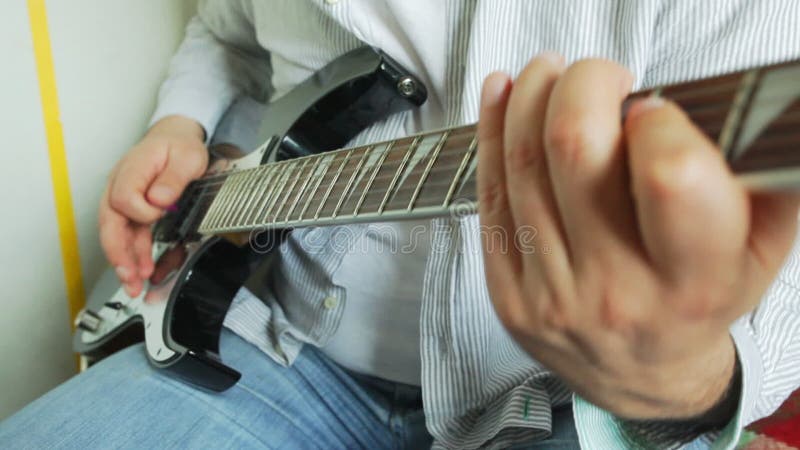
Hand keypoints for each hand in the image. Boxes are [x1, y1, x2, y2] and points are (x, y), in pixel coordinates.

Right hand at [99, 115, 207, 296]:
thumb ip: (174, 177)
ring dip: (125, 260)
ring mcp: (124, 198)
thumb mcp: (187, 156)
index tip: (159, 214)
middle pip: (110, 221)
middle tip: (129, 276)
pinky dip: (134, 254)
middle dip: (118, 252)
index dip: (140, 212)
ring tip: (133, 284)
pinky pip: (129, 234)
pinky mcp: (132, 209)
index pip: (123, 198)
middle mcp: (121, 184)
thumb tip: (160, 199)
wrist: (176, 138)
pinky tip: (141, 271)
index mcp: (132, 169)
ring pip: (117, 232)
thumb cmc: (179, 145)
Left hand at [476, 54, 799, 419]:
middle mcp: (615, 290)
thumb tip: (734, 110)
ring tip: (550, 73)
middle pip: (574, 149)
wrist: (642, 374)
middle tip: (600, 76)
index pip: (669, 177)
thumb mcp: (755, 251)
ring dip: (532, 96)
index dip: (658, 121)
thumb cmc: (698, 303)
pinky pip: (489, 195)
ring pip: (523, 163)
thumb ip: (755, 181)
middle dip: (583, 85)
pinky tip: (502, 96)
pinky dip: (491, 132)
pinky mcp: (506, 291)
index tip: (653, 110)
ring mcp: (551, 292)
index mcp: (691, 280)